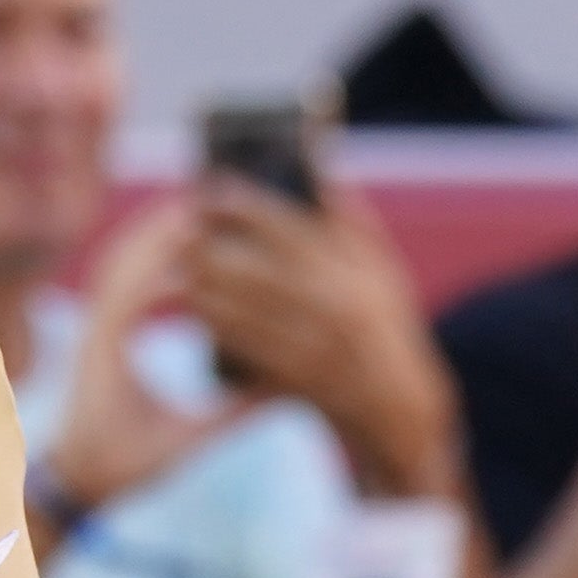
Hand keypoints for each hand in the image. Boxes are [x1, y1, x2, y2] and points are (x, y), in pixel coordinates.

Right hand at [42, 191, 218, 512]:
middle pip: (135, 256)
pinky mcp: (96, 349)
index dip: (177, 243)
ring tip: (196, 210)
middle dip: (171, 226)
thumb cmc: (134, 461)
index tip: (216, 220)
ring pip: (126, 268)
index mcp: (123, 334)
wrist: (89, 488)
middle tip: (213, 196)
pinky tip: (179, 266)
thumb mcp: (199, 430)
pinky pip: (122, 303)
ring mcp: (98, 333)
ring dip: (159, 238)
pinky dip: (149, 279)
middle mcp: (107, 325)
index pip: (150, 273)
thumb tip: (288, 391)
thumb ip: (237, 406)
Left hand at [174, 177, 457, 491]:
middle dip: (217, 249)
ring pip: (251, 312)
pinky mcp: (303, 379)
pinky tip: (198, 310)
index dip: (249, 208)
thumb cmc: (386, 328)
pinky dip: (221, 328)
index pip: (293, 231)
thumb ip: (353, 222)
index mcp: (356, 274)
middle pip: (262, 271)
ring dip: (210, 288)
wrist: (398, 407)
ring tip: (179, 267)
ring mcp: (320, 347)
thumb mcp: (384, 272)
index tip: (212, 191)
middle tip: (182, 231)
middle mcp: (339, 308)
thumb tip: (320, 170)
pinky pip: (252, 350)